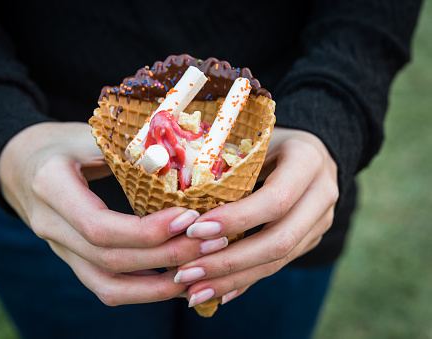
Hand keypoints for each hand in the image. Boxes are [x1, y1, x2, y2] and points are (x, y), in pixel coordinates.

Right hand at [0, 122, 226, 304]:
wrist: (20, 162)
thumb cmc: (61, 143)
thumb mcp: (89, 134)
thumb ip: (128, 148)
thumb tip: (183, 161)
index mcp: (51, 188)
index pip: (99, 227)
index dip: (147, 231)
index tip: (189, 219)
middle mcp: (50, 226)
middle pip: (109, 259)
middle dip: (164, 257)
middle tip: (208, 244)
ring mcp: (58, 248)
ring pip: (106, 284)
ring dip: (156, 287)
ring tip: (198, 272)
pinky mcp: (70, 257)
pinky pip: (104, 284)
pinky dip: (141, 290)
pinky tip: (173, 280)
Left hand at [173, 127, 338, 306]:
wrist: (311, 150)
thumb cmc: (269, 139)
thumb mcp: (251, 141)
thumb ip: (228, 166)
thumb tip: (180, 205)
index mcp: (307, 161)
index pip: (275, 199)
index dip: (236, 219)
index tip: (194, 231)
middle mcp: (322, 195)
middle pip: (280, 240)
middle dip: (229, 261)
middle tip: (186, 273)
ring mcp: (320, 222)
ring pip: (278, 261)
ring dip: (231, 280)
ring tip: (194, 293)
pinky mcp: (310, 240)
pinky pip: (276, 265)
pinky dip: (243, 280)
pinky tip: (215, 292)